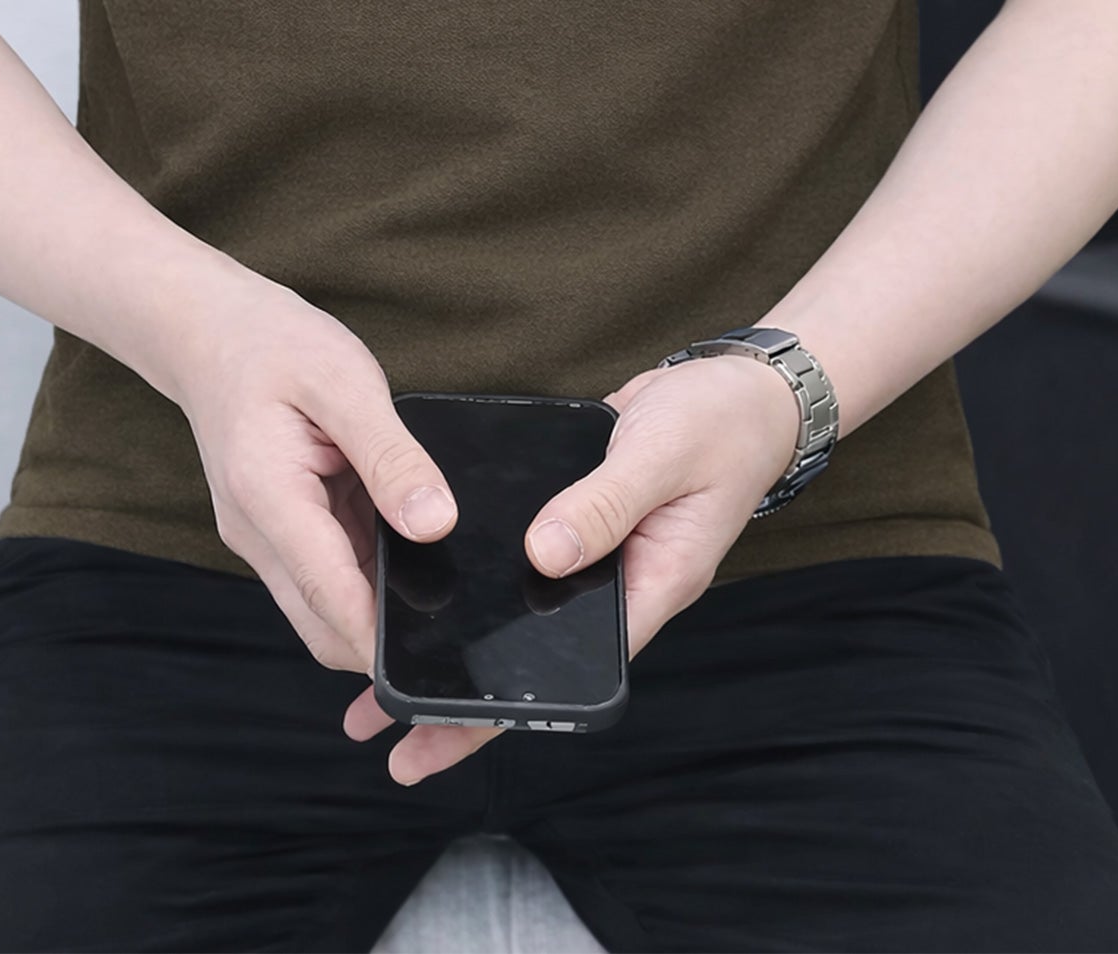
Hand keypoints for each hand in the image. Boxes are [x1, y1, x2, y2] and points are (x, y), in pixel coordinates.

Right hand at [169, 265, 459, 675]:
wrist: (208, 330)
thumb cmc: (272, 344)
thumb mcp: (343, 381)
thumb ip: (391, 456)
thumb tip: (436, 523)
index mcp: (268, 497)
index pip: (328, 594)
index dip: (378, 639)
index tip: (431, 667)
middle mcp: (258, 533)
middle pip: (323, 622)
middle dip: (381, 643)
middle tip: (457, 639)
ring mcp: (264, 536)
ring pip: (325, 603)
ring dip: (375, 607)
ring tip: (445, 592)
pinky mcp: (279, 528)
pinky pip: (326, 569)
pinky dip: (366, 573)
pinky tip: (409, 548)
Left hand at [343, 350, 803, 783]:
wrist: (740, 387)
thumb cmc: (719, 424)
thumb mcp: (661, 457)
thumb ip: (605, 503)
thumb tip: (543, 555)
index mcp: (652, 587)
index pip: (574, 671)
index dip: (508, 707)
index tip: (441, 731)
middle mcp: (620, 584)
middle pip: (535, 659)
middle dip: (461, 696)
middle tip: (377, 724)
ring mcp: (597, 555)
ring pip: (521, 614)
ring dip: (458, 638)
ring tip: (377, 667)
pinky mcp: (578, 519)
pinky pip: (522, 561)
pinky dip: (476, 574)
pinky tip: (422, 574)